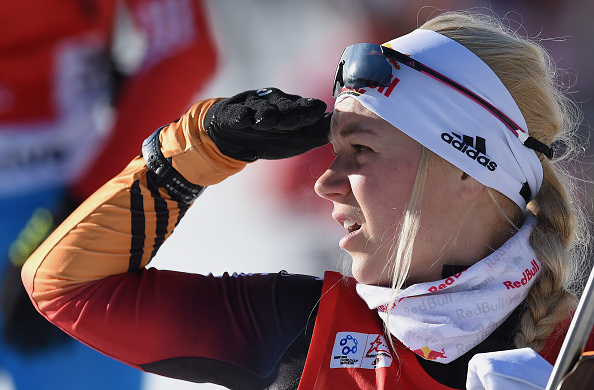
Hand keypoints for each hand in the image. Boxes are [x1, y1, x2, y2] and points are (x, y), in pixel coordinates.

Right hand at [204, 88, 330, 160]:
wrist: (235, 138)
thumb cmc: (271, 137)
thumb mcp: (298, 137)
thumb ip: (319, 131)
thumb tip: (345, 126)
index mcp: (291, 107)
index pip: (303, 107)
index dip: (309, 109)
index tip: (318, 110)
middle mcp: (273, 102)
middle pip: (283, 106)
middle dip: (289, 112)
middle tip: (294, 120)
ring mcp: (252, 106)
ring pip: (262, 109)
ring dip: (266, 114)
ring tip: (266, 121)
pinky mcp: (232, 113)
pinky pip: (238, 114)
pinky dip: (241, 116)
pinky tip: (244, 119)